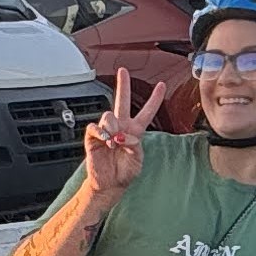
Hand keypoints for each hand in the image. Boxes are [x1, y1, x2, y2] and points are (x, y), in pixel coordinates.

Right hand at [79, 70, 149, 197]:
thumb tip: (124, 136)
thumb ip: (135, 146)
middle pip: (122, 101)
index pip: (146, 112)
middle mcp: (121, 127)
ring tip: (114, 141)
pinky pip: (94, 127)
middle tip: (123, 71)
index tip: (162, 86)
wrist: (110, 184)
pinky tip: (105, 139)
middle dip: (122, 85)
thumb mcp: (137, 161)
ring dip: (112, 126)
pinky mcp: (93, 137)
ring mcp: (106, 131)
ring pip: (108, 115)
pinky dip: (100, 132)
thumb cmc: (125, 173)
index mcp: (135, 131)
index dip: (154, 99)